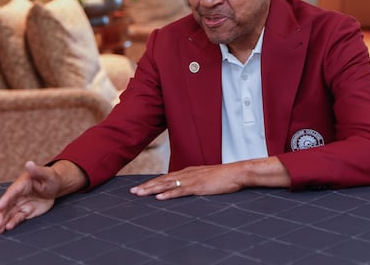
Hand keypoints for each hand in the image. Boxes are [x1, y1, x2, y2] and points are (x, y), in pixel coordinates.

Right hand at [0, 161, 64, 234]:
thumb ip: (37, 170)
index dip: (4, 200)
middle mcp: (18, 195)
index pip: (11, 193)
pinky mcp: (25, 212)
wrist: (56, 186)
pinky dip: (12, 223)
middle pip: (6, 205)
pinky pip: (17, 218)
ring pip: (9, 213)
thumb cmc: (50, 177)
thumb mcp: (47, 174)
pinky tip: (8, 228)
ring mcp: (21, 204)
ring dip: (3, 221)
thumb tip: (29, 163)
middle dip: (0, 215)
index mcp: (21, 184)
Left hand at [130, 157, 289, 199]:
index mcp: (188, 171)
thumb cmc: (223, 177)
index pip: (166, 177)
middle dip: (146, 186)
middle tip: (132, 192)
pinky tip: (159, 197)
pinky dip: (169, 194)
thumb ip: (195, 182)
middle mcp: (187, 174)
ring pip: (167, 185)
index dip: (152, 183)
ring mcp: (192, 180)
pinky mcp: (198, 186)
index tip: (140, 187)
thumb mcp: (206, 178)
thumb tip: (185, 188)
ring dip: (152, 190)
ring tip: (139, 194)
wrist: (237, 172)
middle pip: (162, 180)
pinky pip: (180, 191)